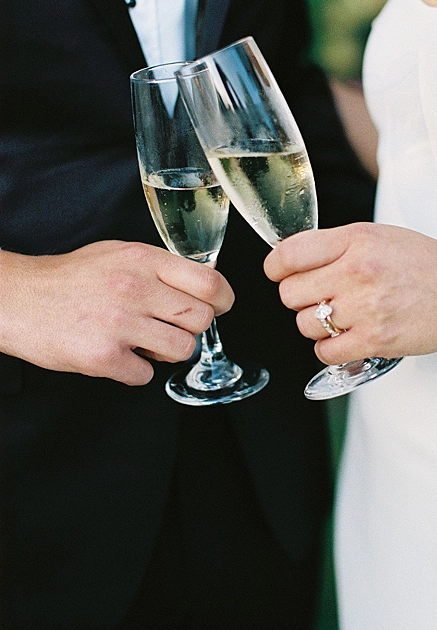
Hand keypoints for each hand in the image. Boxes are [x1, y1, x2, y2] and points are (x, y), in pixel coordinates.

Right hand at [0, 241, 233, 384]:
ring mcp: (119, 324)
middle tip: (169, 326)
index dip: (223, 300)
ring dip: (167, 352)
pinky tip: (118, 355)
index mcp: (143, 260)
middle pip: (202, 319)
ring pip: (182, 350)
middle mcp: (135, 289)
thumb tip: (202, 285)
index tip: (220, 306)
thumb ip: (159, 267)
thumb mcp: (119, 254)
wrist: (18, 299)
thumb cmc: (70, 278)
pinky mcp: (103, 356)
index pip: (210, 282)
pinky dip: (135, 371)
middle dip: (191, 327)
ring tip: (142, 341)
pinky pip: (146, 375)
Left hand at [264, 223, 436, 363]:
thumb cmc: (430, 264)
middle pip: (290, 293)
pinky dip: (331, 348)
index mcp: (357, 239)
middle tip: (321, 296)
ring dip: (317, 324)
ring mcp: (367, 308)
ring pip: (305, 324)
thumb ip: (339, 245)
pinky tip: (349, 336)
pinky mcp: (377, 340)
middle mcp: (359, 271)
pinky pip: (325, 352)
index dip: (275, 267)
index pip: (289, 253)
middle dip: (300, 297)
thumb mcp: (382, 237)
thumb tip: (293, 260)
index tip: (278, 272)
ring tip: (342, 316)